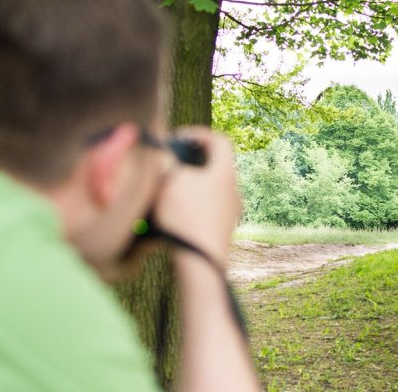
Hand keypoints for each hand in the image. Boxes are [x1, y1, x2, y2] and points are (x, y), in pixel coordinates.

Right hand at [152, 128, 241, 268]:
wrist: (201, 263)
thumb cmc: (186, 218)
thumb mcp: (169, 182)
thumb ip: (166, 161)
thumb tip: (164, 154)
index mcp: (225, 174)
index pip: (220, 141)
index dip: (199, 134)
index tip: (179, 138)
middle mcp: (234, 191)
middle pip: (215, 165)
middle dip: (192, 160)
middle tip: (171, 162)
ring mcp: (231, 212)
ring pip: (211, 187)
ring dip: (191, 183)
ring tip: (169, 189)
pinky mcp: (223, 230)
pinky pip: (208, 207)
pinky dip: (193, 203)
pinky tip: (174, 213)